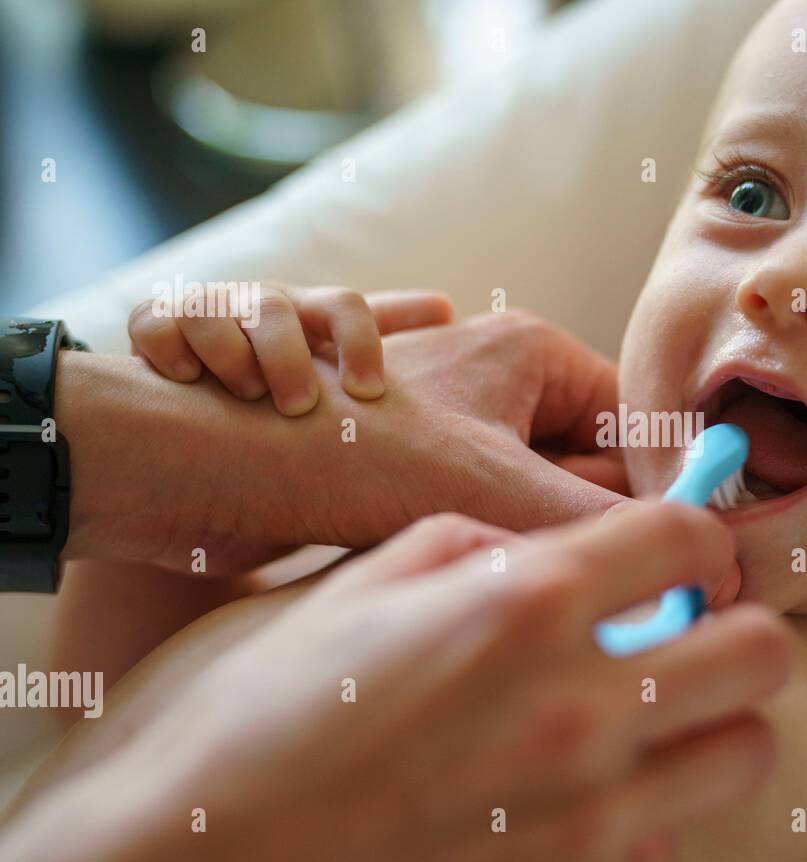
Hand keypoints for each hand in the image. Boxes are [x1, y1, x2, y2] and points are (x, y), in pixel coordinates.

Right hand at [2, 505, 792, 861]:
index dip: (696, 534)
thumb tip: (541, 552)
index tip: (678, 554)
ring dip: (714, 723)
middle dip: (733, 629)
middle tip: (682, 633)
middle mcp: (580, 705)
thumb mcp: (353, 583)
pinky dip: (654, 811)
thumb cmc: (250, 714)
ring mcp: (588, 811)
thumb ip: (474, 550)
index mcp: (524, 604)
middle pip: (763, 651)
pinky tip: (588, 797)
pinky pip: (672, 840)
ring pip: (749, 752)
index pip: (689, 538)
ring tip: (650, 718)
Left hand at [55, 309, 660, 576]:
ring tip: (513, 575)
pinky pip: (478, 513)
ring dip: (529, 542)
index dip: (659, 491)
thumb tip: (711, 566)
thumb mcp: (504, 490)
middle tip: (589, 580)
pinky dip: (484, 549)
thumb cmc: (355, 449)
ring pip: (529, 496)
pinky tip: (467, 577)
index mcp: (530, 352)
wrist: (209, 463)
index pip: (631, 423)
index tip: (681, 558)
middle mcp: (493, 380)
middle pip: (584, 464)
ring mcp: (449, 425)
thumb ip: (613, 531)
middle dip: (586, 523)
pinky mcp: (410, 467)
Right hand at [127, 284, 452, 415]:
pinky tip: (187, 377)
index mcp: (315, 316)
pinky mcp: (157, 328)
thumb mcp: (338, 359)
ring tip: (248, 395)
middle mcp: (263, 307)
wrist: (208, 386)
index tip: (370, 394)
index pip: (349, 310)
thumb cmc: (292, 372)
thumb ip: (389, 337)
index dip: (362, 344)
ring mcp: (209, 314)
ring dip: (233, 356)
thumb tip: (448, 309)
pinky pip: (155, 325)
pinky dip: (170, 348)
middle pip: (277, 314)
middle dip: (287, 359)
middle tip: (299, 407)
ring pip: (216, 315)